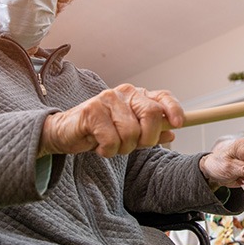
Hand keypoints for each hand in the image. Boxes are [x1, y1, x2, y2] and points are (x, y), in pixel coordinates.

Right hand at [38, 84, 183, 157]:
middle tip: (134, 145)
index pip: (162, 97)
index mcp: (137, 96)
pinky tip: (98, 146)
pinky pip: (112, 140)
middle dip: (147, 138)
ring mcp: (108, 100)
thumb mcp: (129, 132)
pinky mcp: (92, 111)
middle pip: (151, 114)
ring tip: (110, 145)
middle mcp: (124, 93)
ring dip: (122, 148)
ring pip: (131, 132)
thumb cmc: (99, 131)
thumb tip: (172, 131)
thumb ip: (150, 132)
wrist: (65, 132)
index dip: (174, 109)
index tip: (178, 124)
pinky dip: (107, 150)